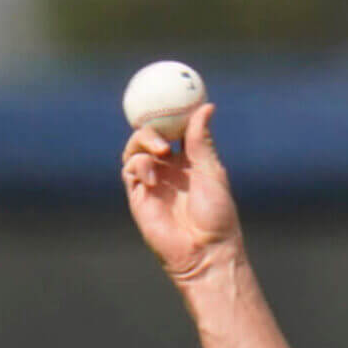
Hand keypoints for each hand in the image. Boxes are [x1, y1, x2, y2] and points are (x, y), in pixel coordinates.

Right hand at [121, 103, 239, 281]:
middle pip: (150, 135)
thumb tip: (206, 106)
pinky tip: (153, 173)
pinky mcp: (139, 196)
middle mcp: (168, 170)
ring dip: (144, 141)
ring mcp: (152, 182)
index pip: (173, 130)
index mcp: (188, 162)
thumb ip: (201, 140)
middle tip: (164, 126)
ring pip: (135, 149)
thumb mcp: (211, 171)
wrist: (206, 251)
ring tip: (160, 149)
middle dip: (153, 124)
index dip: (170, 113)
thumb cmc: (217, 215)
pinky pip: (130, 169)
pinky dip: (139, 163)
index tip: (174, 96)